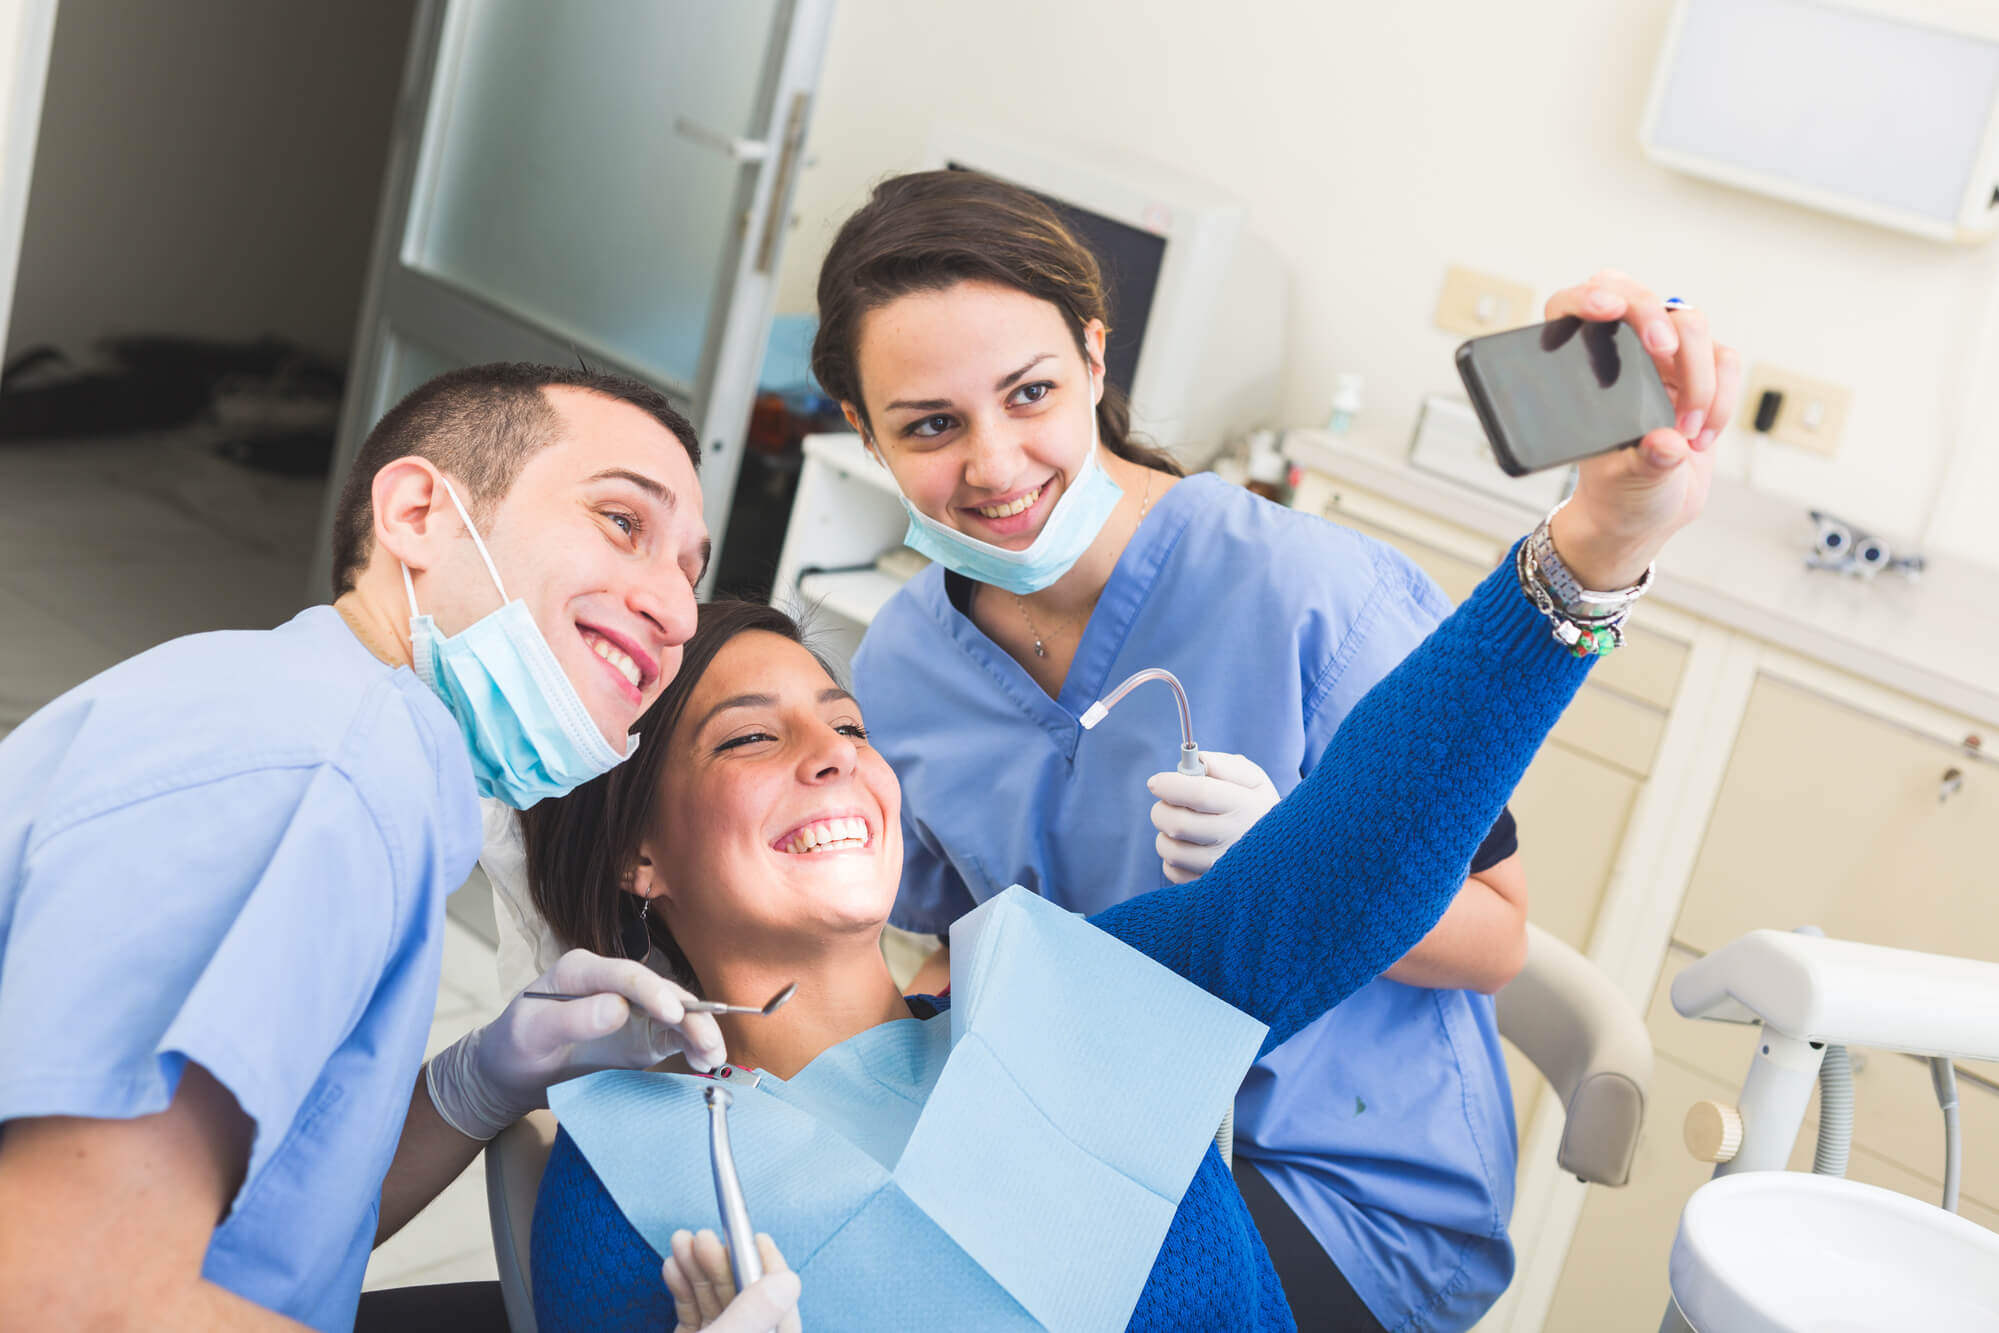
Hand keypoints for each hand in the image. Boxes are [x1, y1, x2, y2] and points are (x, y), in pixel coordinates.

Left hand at [426, 949, 726, 1140]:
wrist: (512, 1074)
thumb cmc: (515, 1048)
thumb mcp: (532, 1033)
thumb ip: (571, 1019)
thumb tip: (617, 1008)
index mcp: (582, 970)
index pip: (625, 974)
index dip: (653, 991)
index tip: (673, 1014)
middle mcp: (614, 984)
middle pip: (660, 991)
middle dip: (689, 1014)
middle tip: (707, 1043)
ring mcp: (632, 1009)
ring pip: (676, 1012)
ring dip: (699, 1031)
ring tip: (714, 1057)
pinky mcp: (642, 1035)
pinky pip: (674, 1036)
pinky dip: (693, 1045)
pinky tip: (706, 1060)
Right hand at [664, 1229, 802, 1332]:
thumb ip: (754, 1313)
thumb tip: (789, 1280)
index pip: (780, 1306)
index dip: (769, 1267)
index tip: (757, 1237)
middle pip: (743, 1297)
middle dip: (720, 1263)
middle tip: (701, 1236)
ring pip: (715, 1300)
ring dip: (696, 1268)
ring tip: (679, 1241)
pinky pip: (693, 1310)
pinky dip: (682, 1288)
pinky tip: (672, 1267)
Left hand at [1146, 751, 1279, 883]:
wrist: (1281, 854)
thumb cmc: (1257, 808)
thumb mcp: (1254, 780)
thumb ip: (1226, 766)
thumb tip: (1198, 760)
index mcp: (1246, 807)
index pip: (1199, 793)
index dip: (1170, 785)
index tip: (1155, 782)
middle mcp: (1235, 840)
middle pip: (1178, 824)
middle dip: (1162, 808)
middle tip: (1169, 803)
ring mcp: (1222, 869)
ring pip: (1170, 850)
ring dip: (1166, 834)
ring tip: (1183, 826)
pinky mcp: (1210, 888)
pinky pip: (1172, 871)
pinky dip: (1173, 858)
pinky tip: (1190, 849)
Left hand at [1542, 272, 1741, 586]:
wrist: (1648, 510)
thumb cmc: (1618, 491)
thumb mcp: (1623, 483)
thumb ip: (1643, 464)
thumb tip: (1664, 443)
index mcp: (1578, 369)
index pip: (1570, 309)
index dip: (1585, 297)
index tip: (1604, 310)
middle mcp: (1619, 352)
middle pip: (1638, 296)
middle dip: (1653, 317)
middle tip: (1662, 351)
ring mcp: (1663, 357)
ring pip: (1690, 324)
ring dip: (1698, 376)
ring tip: (1686, 432)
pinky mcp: (1701, 370)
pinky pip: (1724, 359)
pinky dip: (1722, 396)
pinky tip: (1701, 437)